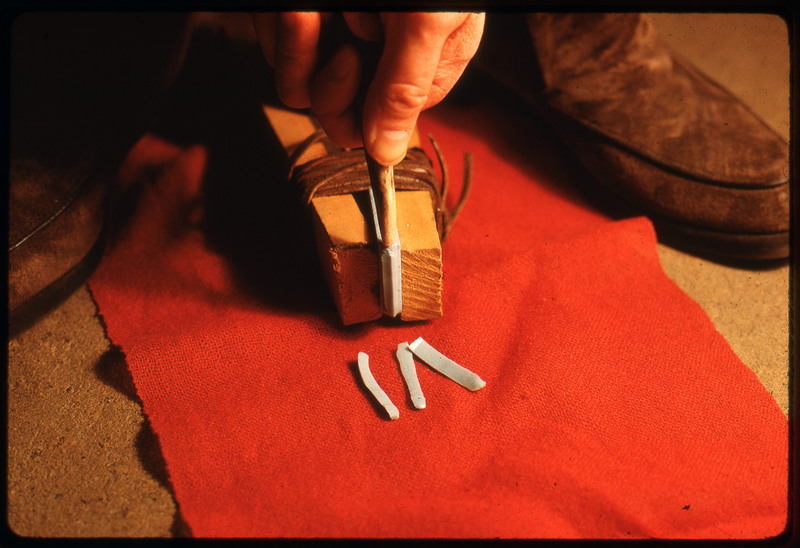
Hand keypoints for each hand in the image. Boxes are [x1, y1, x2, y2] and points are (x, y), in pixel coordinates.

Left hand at [254, 12, 484, 165]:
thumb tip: (388, 156)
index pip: (389, 122)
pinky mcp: (300, 22)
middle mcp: (379, 55)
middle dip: (336, 86)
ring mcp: (337, 38)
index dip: (370, 116)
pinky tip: (300, 2)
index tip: (366, 75)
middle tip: (348, 45)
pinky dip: (283, 29)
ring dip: (303, 48)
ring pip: (302, 88)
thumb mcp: (424, 16)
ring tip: (319, 6)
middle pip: (342, 115)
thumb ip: (404, 89)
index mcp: (424, 60)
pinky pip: (277, 53)